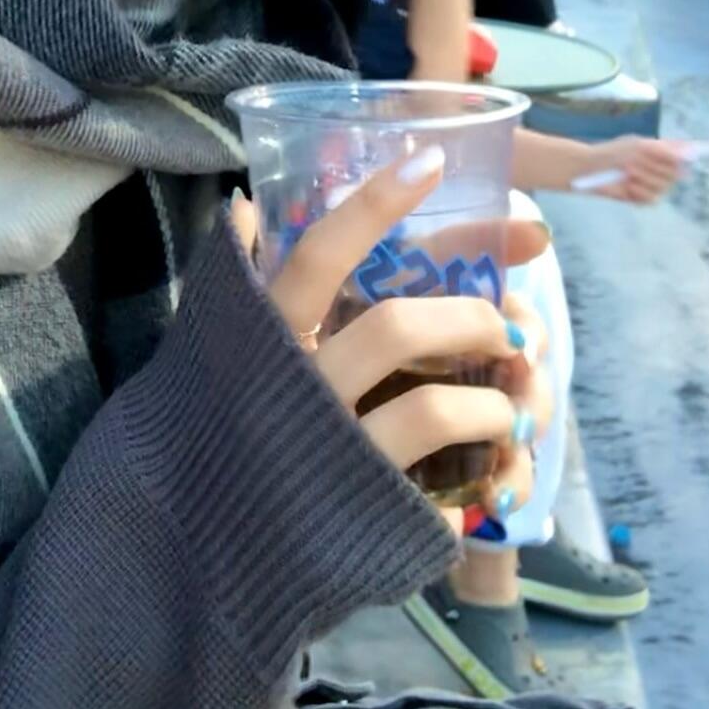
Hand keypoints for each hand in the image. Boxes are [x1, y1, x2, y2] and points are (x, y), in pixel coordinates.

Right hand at [230, 156, 551, 535]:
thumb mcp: (224, 349)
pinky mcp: (374, 517)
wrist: (196, 548)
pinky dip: (490, 465)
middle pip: (396, 327)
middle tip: (506, 319)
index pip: (316, 255)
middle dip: (469, 315)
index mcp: (263, 340)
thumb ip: (245, 283)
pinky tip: (498, 460)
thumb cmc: (226, 427)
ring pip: (438, 409)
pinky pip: (455, 486)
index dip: (374, 206)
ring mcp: (336, 458)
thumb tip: (244, 201)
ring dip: (496, 400)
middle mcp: (298, 393)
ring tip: (512, 400)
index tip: (432, 160)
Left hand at [582, 136, 684, 203]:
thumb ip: (662, 148)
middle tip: (634, 161)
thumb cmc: (613, 152)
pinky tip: (628, 185)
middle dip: (653, 166)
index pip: (682, 158)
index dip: (678, 158)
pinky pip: (652, 198)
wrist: (591, 168)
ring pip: (663, 186)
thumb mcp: (637, 145)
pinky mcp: (644, 199)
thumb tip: (688, 149)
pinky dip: (639, 191)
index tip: (672, 155)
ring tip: (627, 171)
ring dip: (644, 177)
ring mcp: (654, 186)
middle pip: (675, 174)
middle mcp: (662, 171)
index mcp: (663, 155)